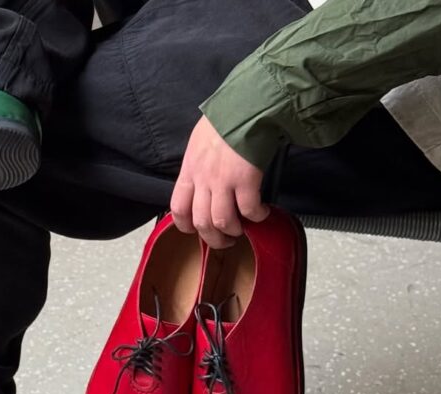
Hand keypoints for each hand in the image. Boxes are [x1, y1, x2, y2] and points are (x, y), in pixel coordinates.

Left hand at [171, 115, 267, 248]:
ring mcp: (223, 181)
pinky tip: (262, 213)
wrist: (247, 106)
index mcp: (189, 170)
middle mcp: (203, 179)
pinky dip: (256, 217)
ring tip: (242, 229)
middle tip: (224, 240)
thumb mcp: (199, 143)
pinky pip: (249, 210)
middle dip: (213, 238)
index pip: (178, 208)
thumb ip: (198, 166)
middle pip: (200, 222)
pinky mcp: (246, 179)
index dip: (186, 226)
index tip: (196, 230)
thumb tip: (203, 184)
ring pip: (222, 221)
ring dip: (233, 231)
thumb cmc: (226, 120)